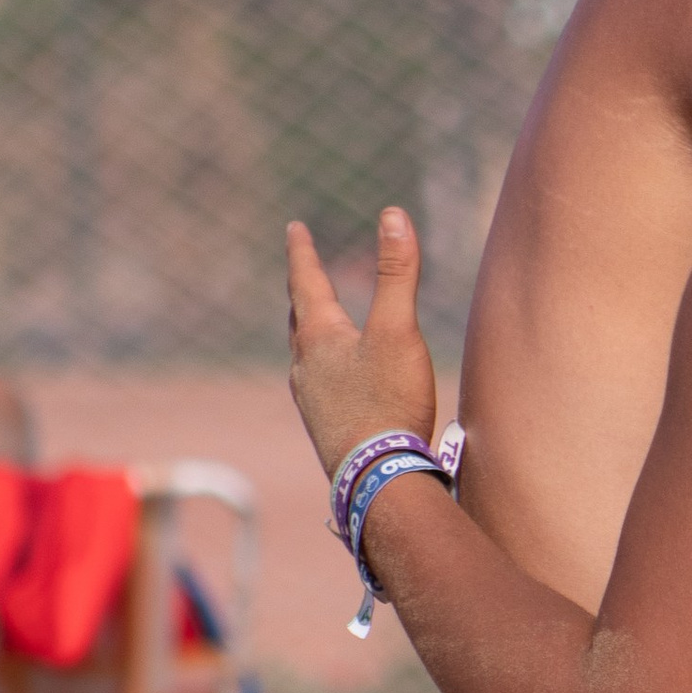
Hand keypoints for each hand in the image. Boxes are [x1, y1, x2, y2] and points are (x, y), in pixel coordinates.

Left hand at [286, 208, 439, 481]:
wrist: (378, 477)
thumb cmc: (388, 401)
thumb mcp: (398, 330)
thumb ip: (397, 273)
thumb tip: (393, 215)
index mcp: (319, 336)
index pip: (305, 281)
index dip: (301, 252)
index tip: (293, 228)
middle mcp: (304, 365)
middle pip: (298, 317)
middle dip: (302, 291)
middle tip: (301, 271)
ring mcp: (309, 399)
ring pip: (303, 353)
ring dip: (310, 330)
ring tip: (317, 322)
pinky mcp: (323, 425)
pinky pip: (315, 382)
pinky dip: (322, 365)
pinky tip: (335, 380)